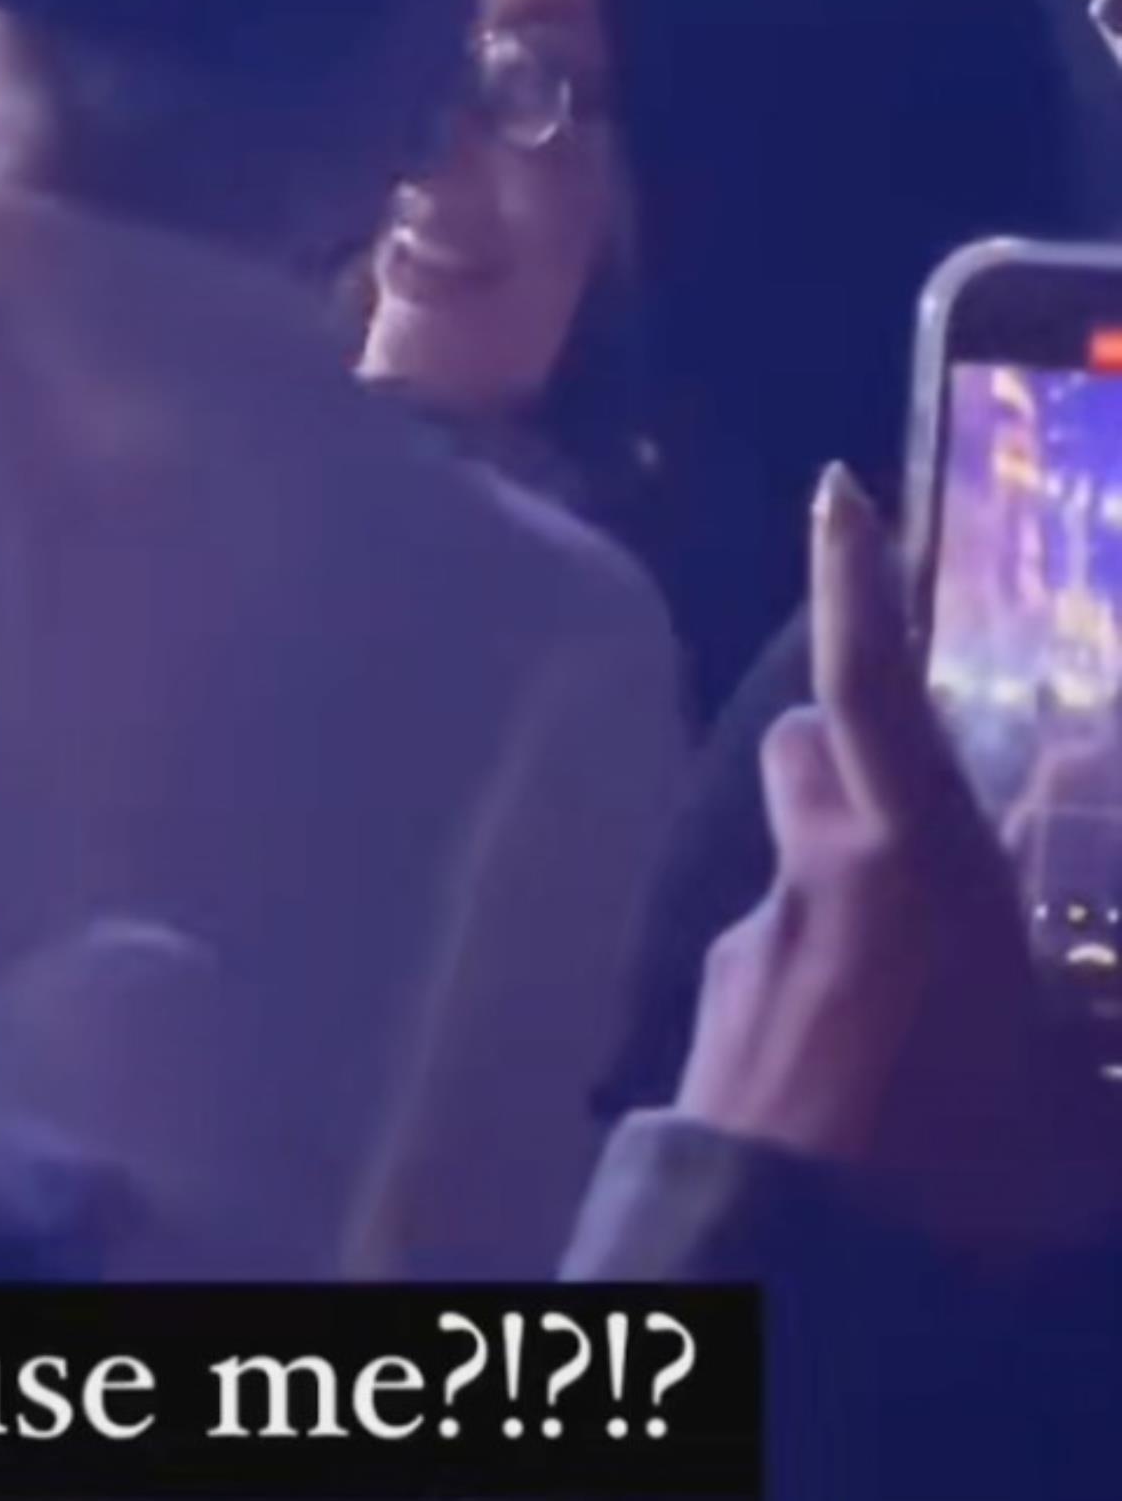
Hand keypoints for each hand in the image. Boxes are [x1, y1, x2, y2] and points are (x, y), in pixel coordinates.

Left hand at [676, 466, 1121, 1253]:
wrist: (789, 1293)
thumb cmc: (960, 1187)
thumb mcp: (1086, 1125)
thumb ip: (1103, 1057)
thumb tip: (1102, 1026)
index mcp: (909, 867)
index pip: (871, 682)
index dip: (856, 580)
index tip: (837, 491)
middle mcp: (810, 881)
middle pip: (804, 749)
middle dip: (849, 745)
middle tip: (917, 802)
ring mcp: (742, 950)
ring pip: (786, 865)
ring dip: (839, 884)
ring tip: (916, 990)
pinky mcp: (703, 1023)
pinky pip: (766, 962)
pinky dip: (814, 980)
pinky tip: (860, 1075)